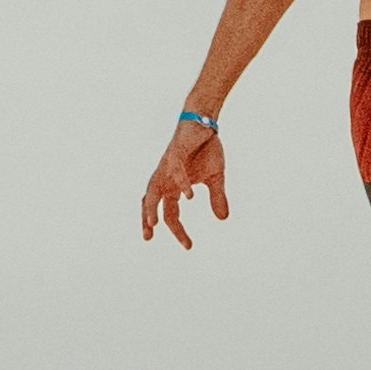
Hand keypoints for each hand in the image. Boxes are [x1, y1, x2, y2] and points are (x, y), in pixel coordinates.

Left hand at [141, 114, 227, 251]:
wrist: (206, 123)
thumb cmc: (206, 148)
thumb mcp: (215, 178)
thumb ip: (217, 197)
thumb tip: (223, 219)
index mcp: (173, 186)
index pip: (170, 213)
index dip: (177, 231)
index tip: (189, 246)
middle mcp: (166, 178)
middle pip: (151, 202)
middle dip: (147, 220)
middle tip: (148, 238)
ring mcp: (168, 166)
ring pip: (154, 188)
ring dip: (152, 206)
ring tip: (154, 223)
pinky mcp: (175, 153)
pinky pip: (175, 171)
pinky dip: (181, 184)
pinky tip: (189, 197)